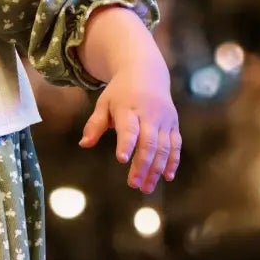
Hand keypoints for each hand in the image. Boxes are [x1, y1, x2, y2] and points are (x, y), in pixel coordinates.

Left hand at [79, 53, 180, 192]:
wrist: (146, 72)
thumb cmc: (119, 93)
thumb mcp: (104, 103)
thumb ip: (94, 124)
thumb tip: (84, 144)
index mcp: (129, 109)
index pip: (129, 128)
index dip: (126, 144)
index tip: (121, 159)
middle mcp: (149, 115)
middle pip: (148, 143)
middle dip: (142, 165)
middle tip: (133, 184)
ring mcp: (164, 120)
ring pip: (164, 147)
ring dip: (156, 169)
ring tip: (146, 187)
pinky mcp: (173, 124)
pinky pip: (175, 144)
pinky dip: (172, 161)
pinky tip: (167, 177)